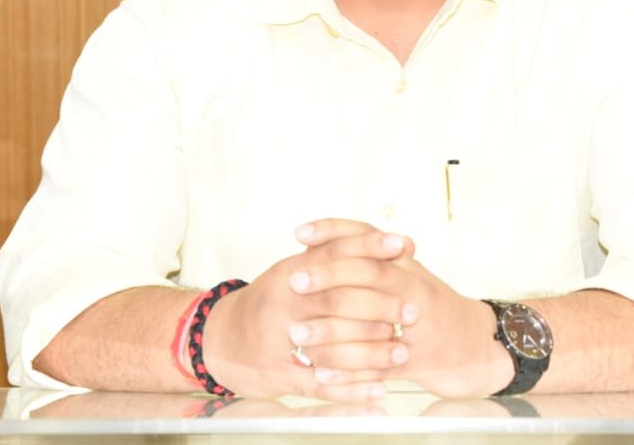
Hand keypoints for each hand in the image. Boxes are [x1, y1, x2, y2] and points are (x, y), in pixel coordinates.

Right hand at [199, 219, 416, 400]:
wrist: (220, 339)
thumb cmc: (269, 302)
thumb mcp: (294, 271)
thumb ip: (334, 256)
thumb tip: (389, 242)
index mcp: (288, 273)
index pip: (332, 252)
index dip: (368, 246)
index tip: (403, 244)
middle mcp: (282, 303)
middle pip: (336, 300)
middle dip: (379, 305)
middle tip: (413, 311)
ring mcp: (278, 341)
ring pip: (331, 345)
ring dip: (371, 351)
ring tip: (402, 352)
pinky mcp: (279, 376)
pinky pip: (320, 384)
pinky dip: (351, 390)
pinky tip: (378, 390)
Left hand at [292, 221, 511, 397]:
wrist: (474, 344)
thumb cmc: (430, 306)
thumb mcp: (406, 273)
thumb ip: (371, 256)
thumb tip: (321, 238)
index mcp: (406, 264)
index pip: (368, 237)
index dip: (334, 231)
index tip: (300, 233)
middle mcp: (413, 287)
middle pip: (369, 273)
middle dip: (328, 276)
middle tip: (293, 281)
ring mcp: (418, 324)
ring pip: (372, 321)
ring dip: (331, 329)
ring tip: (297, 332)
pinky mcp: (417, 359)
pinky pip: (378, 364)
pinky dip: (349, 372)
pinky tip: (321, 373)